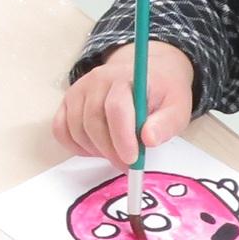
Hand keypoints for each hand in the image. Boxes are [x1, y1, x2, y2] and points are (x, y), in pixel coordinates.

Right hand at [52, 42, 194, 167]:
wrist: (147, 73)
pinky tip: (95, 149)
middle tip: (126, 166)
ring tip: (115, 154)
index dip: (122, 138)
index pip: (117, 108)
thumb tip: (148, 139)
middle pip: (93, 120)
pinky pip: (60, 128)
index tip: (132, 160)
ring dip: (94, 150)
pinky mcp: (68, 100)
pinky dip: (75, 145)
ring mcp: (80, 89)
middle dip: (109, 150)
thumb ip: (166, 123)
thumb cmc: (162, 94)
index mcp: (127, 77)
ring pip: (76, 128)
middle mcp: (98, 79)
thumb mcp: (178, 107)